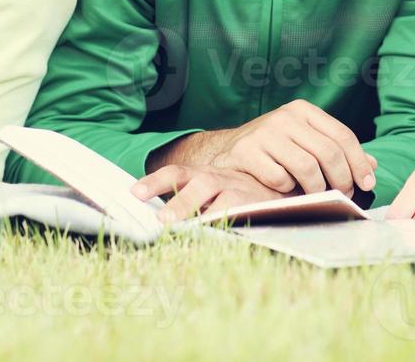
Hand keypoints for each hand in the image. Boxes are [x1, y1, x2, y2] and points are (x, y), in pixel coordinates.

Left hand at [131, 165, 288, 222]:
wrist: (280, 184)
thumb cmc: (236, 189)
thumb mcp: (211, 187)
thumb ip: (187, 197)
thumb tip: (151, 214)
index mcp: (203, 175)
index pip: (176, 173)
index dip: (155, 182)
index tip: (134, 193)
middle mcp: (219, 180)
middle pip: (197, 185)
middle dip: (180, 203)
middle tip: (163, 220)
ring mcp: (239, 192)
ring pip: (221, 203)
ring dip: (205, 218)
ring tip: (191, 232)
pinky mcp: (257, 206)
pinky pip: (243, 216)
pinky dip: (231, 226)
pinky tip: (220, 240)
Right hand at [207, 100, 377, 196]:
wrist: (227, 151)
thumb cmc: (274, 149)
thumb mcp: (306, 142)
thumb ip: (337, 151)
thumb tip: (373, 165)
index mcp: (303, 111)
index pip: (342, 135)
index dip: (359, 162)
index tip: (367, 184)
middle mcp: (285, 117)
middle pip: (328, 153)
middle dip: (342, 180)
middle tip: (343, 195)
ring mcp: (264, 133)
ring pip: (307, 168)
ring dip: (316, 189)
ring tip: (316, 195)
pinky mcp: (247, 151)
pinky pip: (280, 178)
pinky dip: (286, 189)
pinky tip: (284, 188)